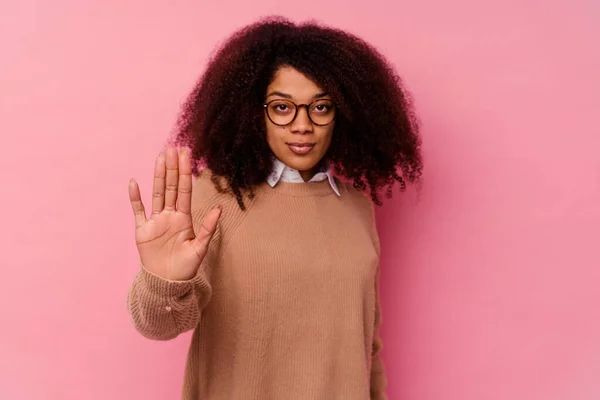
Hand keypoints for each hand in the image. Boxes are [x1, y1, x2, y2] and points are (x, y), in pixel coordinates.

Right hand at [128, 146, 221, 280]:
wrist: (167, 283)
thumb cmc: (185, 268)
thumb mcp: (200, 248)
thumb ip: (208, 228)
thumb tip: (219, 209)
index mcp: (184, 218)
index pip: (185, 190)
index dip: (185, 172)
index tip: (186, 155)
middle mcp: (169, 215)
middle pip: (171, 187)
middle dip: (172, 168)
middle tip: (173, 148)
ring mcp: (155, 221)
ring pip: (157, 193)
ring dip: (158, 176)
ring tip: (160, 157)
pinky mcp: (142, 230)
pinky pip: (138, 211)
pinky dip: (135, 198)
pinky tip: (134, 182)